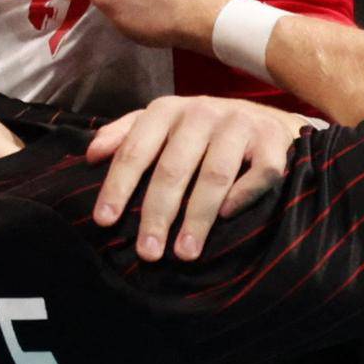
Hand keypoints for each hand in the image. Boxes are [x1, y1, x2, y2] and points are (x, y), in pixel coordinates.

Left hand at [87, 96, 306, 260]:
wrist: (265, 118)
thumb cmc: (201, 130)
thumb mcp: (160, 123)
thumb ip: (124, 134)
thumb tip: (91, 155)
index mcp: (166, 111)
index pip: (135, 150)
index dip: (117, 186)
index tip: (105, 221)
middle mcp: (201, 113)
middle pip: (173, 168)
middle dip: (157, 213)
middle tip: (147, 252)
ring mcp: (239, 125)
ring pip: (215, 175)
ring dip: (198, 217)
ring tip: (184, 253)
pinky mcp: (272, 141)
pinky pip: (259, 173)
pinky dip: (243, 196)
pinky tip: (228, 217)